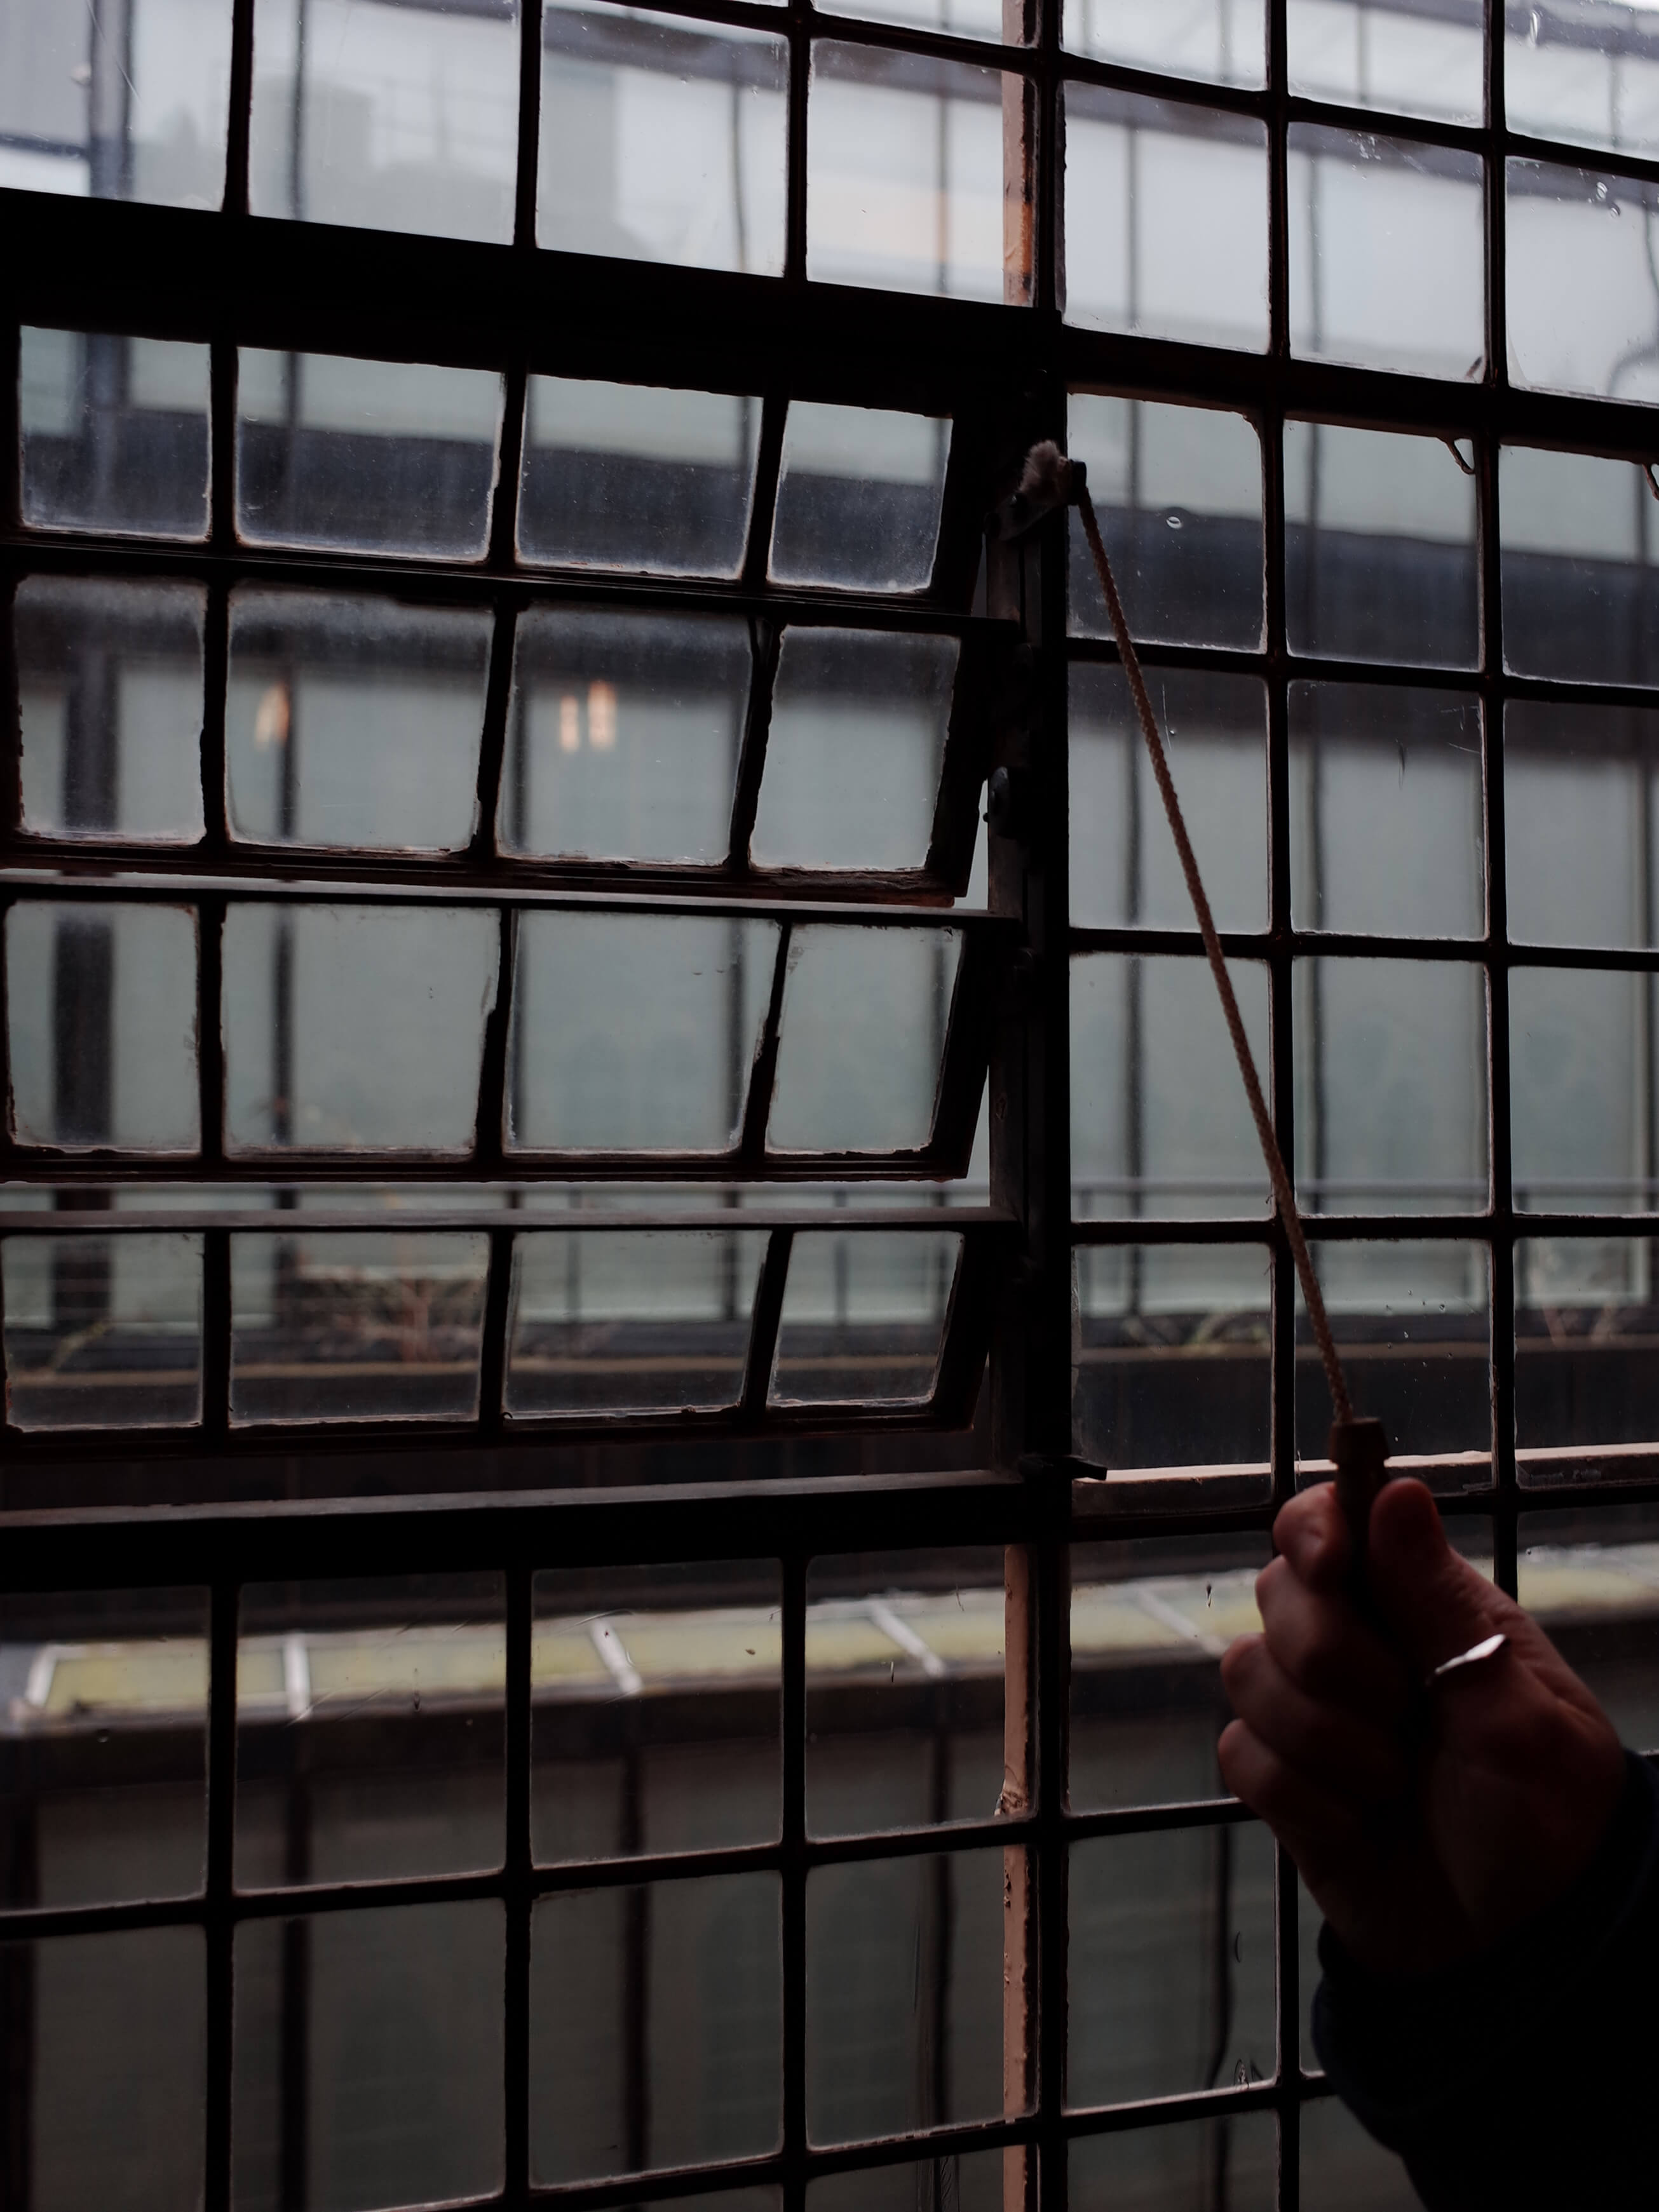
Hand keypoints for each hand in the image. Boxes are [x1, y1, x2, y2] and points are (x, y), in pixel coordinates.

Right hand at [1217, 1476, 1625, 1979]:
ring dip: (1321, 1738)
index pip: (1333, 1523)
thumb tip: (1396, 1490)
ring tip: (1392, 1785)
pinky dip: (1298, 1795)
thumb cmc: (1548, 1820)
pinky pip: (1239, 1754)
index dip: (1313, 1531)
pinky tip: (1356, 1824)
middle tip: (1400, 1710)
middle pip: (1278, 1594)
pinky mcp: (1284, 1782)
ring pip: (1246, 1672)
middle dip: (1331, 1658)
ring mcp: (1316, 1715)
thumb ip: (1439, 1601)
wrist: (1523, 1952)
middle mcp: (1361, 1647)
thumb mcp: (1513, 1711)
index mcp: (1424, 1608)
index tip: (1330, 1566)